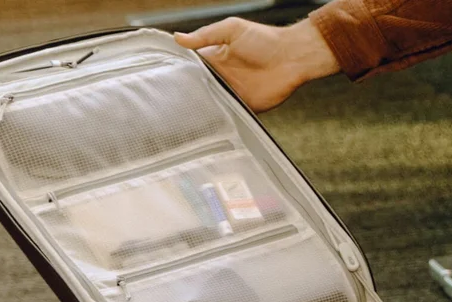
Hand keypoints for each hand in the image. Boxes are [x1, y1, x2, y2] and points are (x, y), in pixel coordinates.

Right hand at [174, 18, 338, 111]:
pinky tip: (204, 122)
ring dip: (198, 108)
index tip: (159, 79)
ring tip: (177, 115)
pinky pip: (226, 115)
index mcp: (214, 58)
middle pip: (196, 88)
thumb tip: (177, 38)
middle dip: (182, 94)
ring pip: (208, 104)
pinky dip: (217, 119)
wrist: (293, 57)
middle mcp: (220, 77)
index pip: (189, 67)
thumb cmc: (265, 39)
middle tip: (163, 102)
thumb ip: (205, 35)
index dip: (176, 72)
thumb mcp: (231, 30)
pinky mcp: (243, 108)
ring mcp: (231, 94)